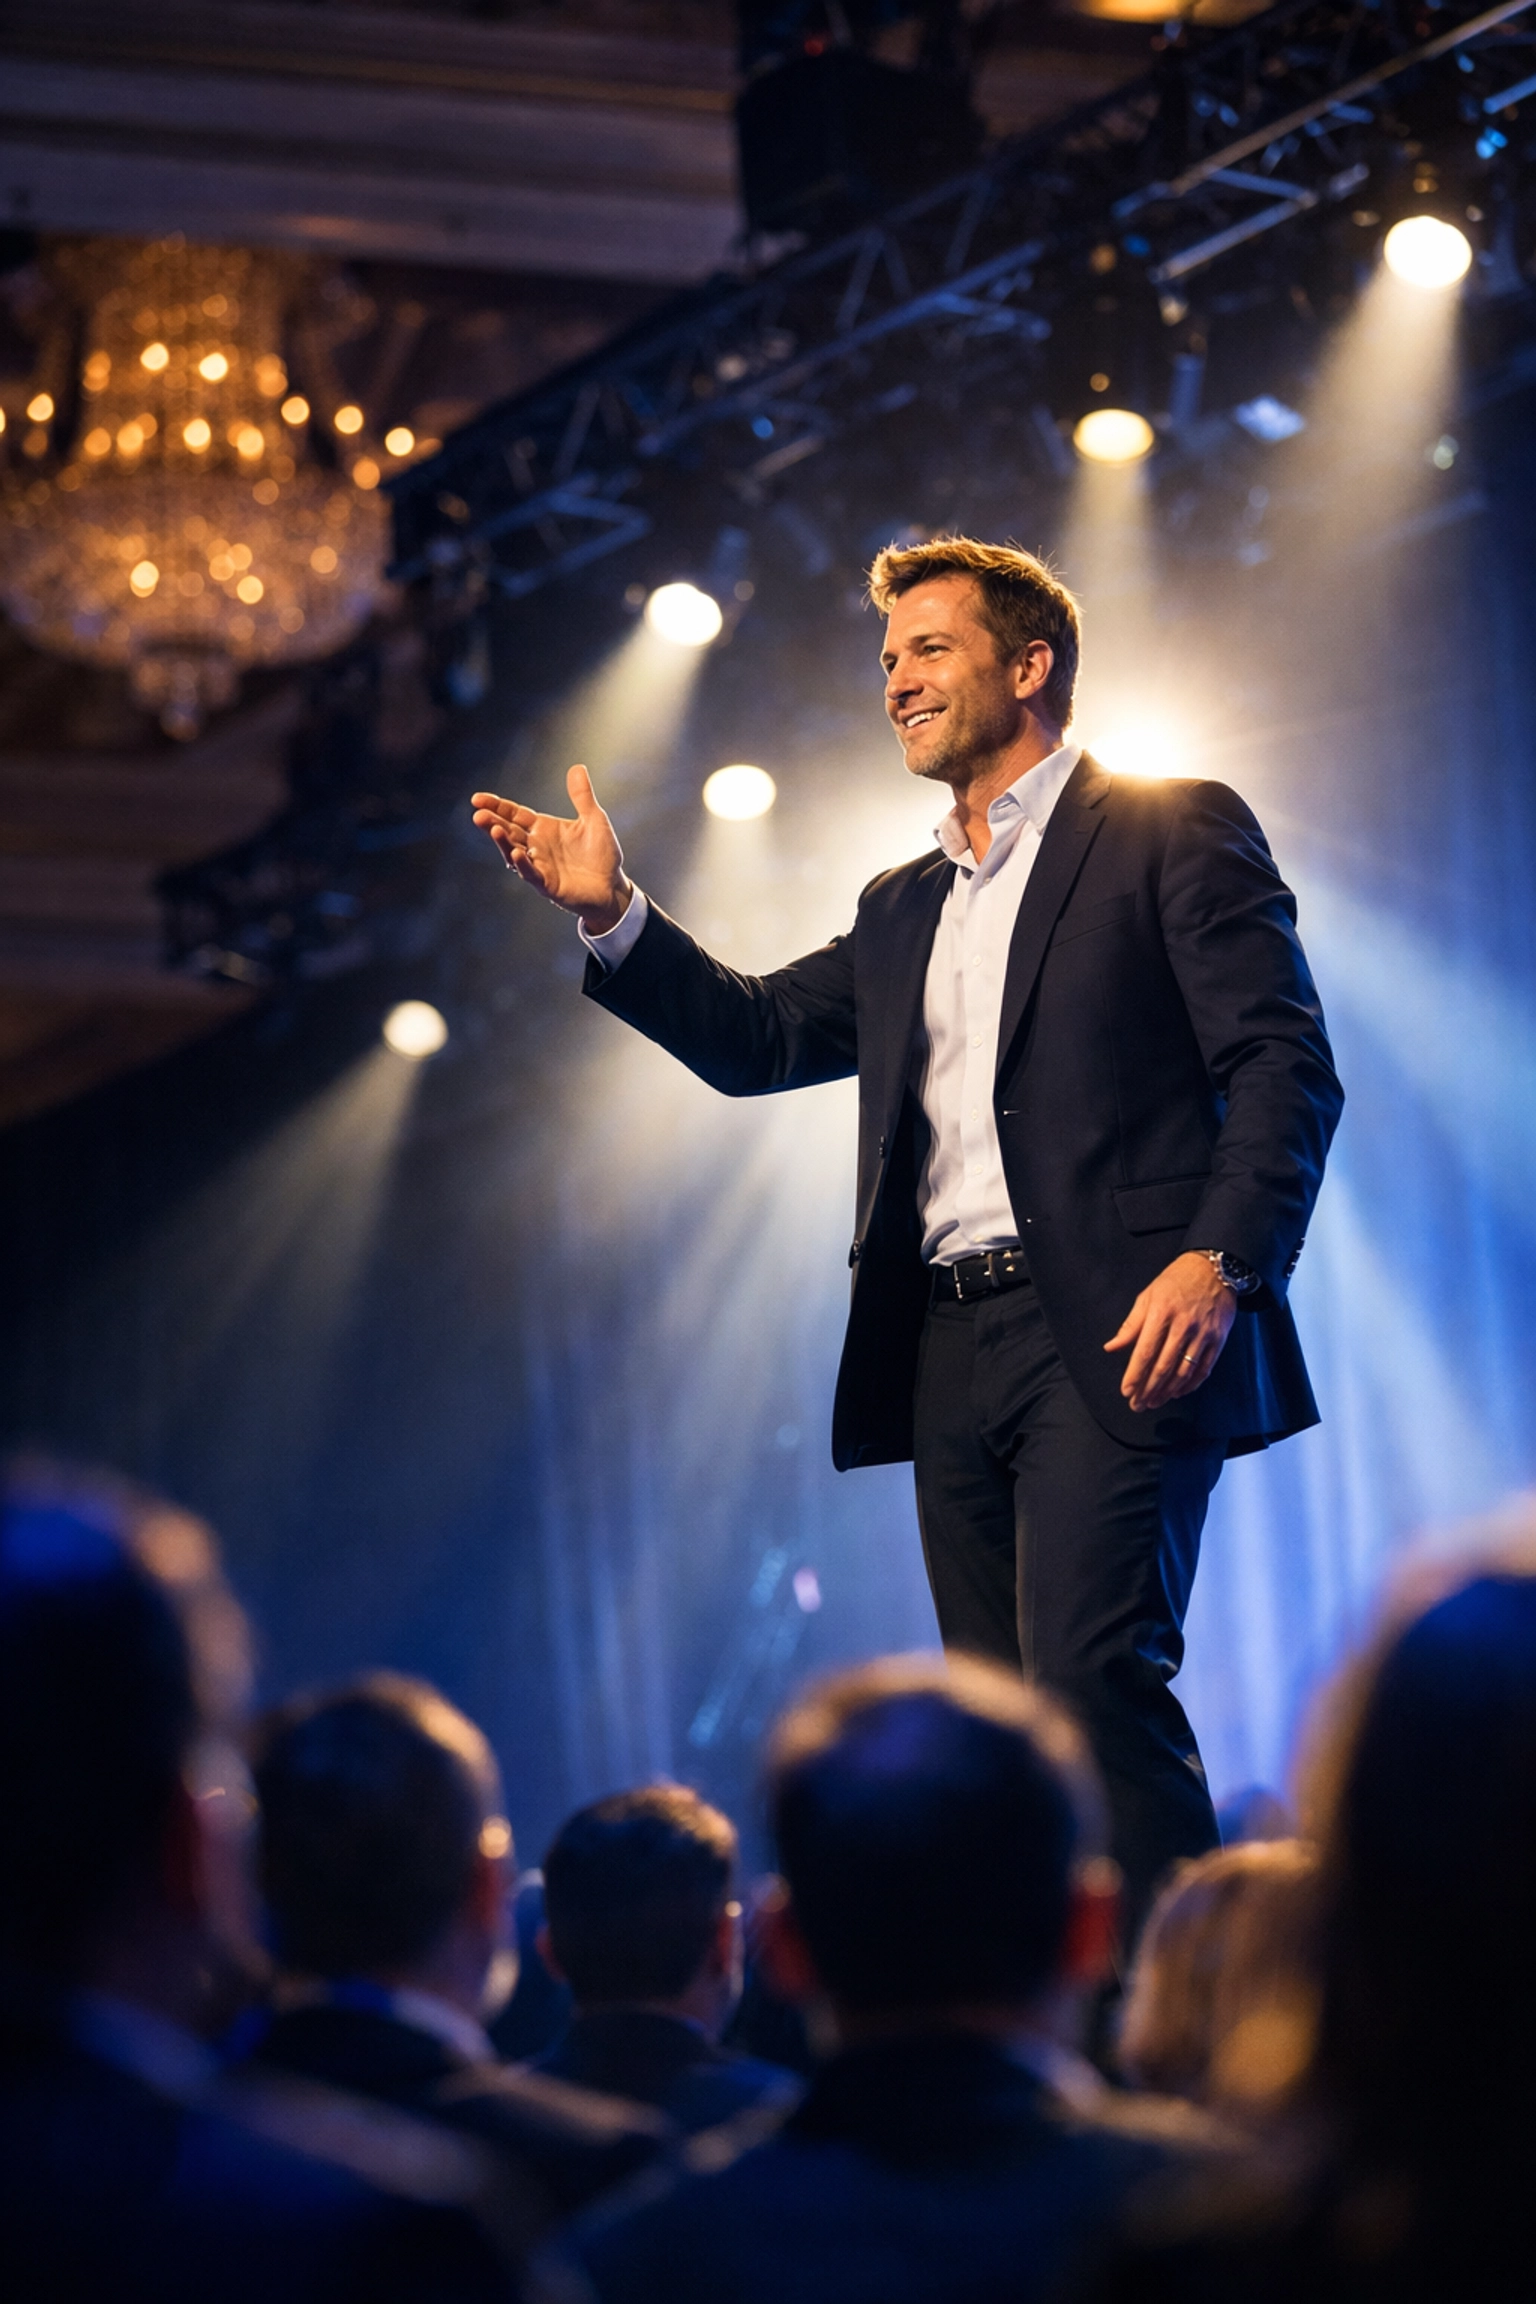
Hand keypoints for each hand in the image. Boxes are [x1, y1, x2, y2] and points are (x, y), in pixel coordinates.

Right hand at [470, 765, 631, 933]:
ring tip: (494, 829)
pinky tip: (516, 854)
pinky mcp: (547, 884)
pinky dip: (524, 864)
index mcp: (543, 828)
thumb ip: (582, 796)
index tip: (477, 799)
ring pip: (514, 852)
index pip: (514, 814)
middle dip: (493, 823)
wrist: (612, 886)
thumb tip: (577, 767)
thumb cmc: (602, 854)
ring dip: (503, 842)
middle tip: (478, 814)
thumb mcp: (594, 819)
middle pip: (509, 831)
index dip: (497, 806)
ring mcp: (539, 866)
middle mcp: (536, 846)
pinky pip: (531, 873)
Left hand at [1104, 1251, 1237, 1413]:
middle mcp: (1183, 1325)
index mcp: (1160, 1313)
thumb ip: (1131, 1325)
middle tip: (1138, 1405)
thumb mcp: (1148, 1296)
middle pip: (1163, 1366)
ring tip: (1155, 1402)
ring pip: (1184, 1371)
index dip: (1135, 1375)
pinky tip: (1178, 1392)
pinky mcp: (1218, 1339)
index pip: (1145, 1351)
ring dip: (1167, 1391)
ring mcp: (1203, 1333)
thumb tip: (1111, 1347)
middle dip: (1148, 1389)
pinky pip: (1204, 1368)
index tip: (1127, 1391)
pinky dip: (1191, 1384)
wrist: (1213, 1268)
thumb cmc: (1175, 1281)